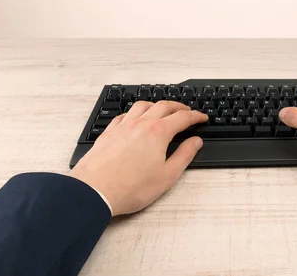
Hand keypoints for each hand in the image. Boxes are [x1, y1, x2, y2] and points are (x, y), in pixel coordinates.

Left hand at [70, 101, 207, 215]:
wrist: (95, 191)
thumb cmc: (130, 187)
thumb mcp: (167, 175)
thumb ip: (184, 155)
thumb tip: (195, 142)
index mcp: (158, 132)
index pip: (182, 118)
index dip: (195, 116)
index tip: (201, 118)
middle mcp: (141, 124)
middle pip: (163, 106)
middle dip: (178, 107)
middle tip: (187, 112)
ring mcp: (123, 126)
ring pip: (142, 105)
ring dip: (156, 104)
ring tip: (162, 110)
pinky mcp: (108, 133)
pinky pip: (124, 114)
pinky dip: (134, 112)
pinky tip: (134, 119)